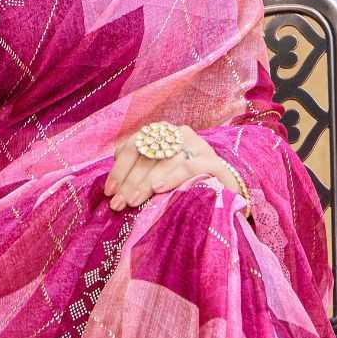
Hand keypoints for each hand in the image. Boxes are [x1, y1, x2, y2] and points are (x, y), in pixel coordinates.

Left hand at [103, 124, 238, 210]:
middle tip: (119, 203)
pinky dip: (172, 176)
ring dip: (146, 182)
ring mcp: (199, 147)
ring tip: (133, 201)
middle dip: (130, 181)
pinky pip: (189, 166)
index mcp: (162, 134)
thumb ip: (137, 175)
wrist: (226, 197)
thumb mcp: (158, 178)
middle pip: (148, 155)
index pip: (134, 145)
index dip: (119, 168)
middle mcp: (179, 135)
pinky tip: (158, 189)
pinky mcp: (216, 162)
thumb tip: (112, 190)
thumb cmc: (185, 189)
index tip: (109, 191)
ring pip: (165, 160)